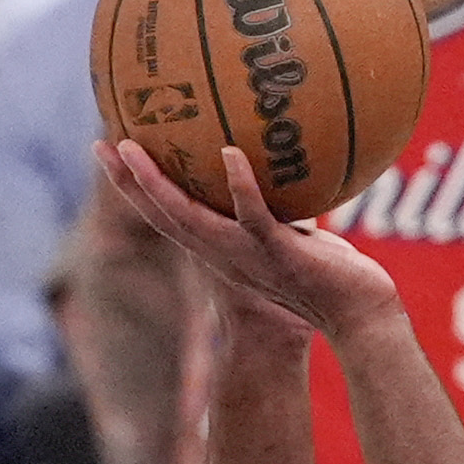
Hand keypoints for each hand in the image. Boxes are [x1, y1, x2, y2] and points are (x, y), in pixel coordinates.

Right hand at [104, 142, 401, 339]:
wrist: (361, 319)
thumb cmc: (337, 278)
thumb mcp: (300, 235)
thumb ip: (283, 207)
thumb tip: (286, 163)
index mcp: (226, 249)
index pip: (171, 217)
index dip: (138, 189)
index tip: (113, 153)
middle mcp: (228, 254)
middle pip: (164, 216)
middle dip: (129, 183)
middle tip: (101, 144)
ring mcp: (250, 255)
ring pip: (193, 218)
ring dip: (160, 185)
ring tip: (136, 149)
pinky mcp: (280, 253)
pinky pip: (255, 217)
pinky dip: (241, 186)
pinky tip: (230, 153)